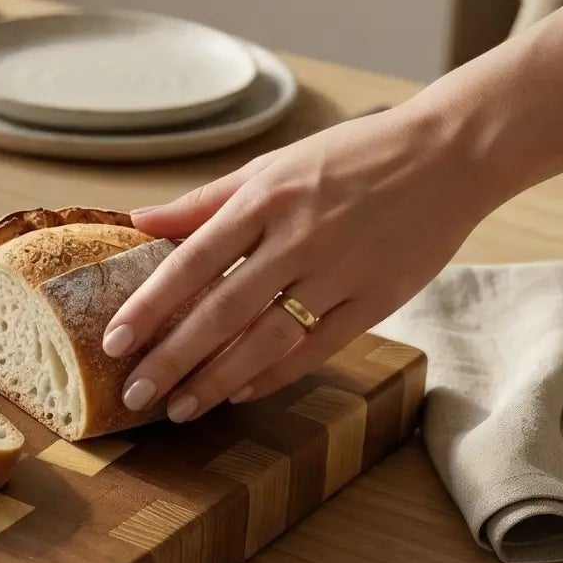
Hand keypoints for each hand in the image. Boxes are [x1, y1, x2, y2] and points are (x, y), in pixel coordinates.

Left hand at [102, 101, 490, 421]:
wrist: (448, 154)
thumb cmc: (348, 156)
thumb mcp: (271, 165)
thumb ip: (204, 201)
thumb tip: (138, 221)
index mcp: (264, 198)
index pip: (192, 261)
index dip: (150, 305)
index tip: (114, 342)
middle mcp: (298, 237)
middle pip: (223, 309)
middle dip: (173, 358)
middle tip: (135, 394)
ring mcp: (341, 271)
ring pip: (268, 338)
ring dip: (219, 379)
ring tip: (180, 408)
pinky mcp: (378, 298)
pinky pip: (318, 348)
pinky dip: (275, 375)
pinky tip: (240, 395)